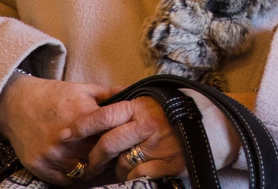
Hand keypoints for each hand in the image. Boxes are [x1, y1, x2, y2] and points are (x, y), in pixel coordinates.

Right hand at [0, 75, 110, 184]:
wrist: (16, 103)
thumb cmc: (53, 95)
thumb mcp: (82, 89)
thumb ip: (109, 94)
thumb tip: (134, 93)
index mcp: (81, 117)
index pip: (110, 138)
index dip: (118, 141)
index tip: (120, 140)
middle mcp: (66, 140)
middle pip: (98, 159)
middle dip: (105, 156)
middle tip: (108, 153)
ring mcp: (51, 155)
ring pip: (83, 172)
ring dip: (90, 167)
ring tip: (91, 157)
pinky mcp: (39, 167)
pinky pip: (65, 181)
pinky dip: (72, 175)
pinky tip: (74, 162)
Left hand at [70, 96, 185, 180]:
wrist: (212, 126)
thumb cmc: (177, 112)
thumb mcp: (152, 101)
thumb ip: (129, 107)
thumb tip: (98, 109)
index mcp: (140, 106)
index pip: (103, 116)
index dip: (81, 126)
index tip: (65, 134)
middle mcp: (147, 125)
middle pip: (108, 144)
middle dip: (94, 158)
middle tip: (89, 165)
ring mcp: (157, 146)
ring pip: (121, 163)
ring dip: (117, 168)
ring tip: (122, 165)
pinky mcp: (167, 164)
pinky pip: (137, 175)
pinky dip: (133, 176)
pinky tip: (137, 170)